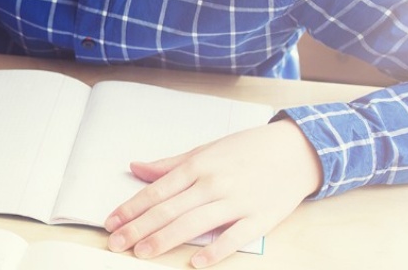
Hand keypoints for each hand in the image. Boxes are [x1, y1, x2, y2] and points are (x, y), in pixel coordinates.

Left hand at [104, 119, 322, 267]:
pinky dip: (214, 250)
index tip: (111, 222)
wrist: (296, 150)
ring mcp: (236, 202)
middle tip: (116, 243)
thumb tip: (136, 168)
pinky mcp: (259, 219)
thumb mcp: (206, 149)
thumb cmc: (247, 149)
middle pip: (169, 210)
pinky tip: (194, 262)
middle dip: (139, 228)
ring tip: (141, 253)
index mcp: (198, 165)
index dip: (131, 208)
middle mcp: (213, 183)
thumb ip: (170, 164)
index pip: (156, 191)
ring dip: (165, 240)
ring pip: (194, 224)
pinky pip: (233, 238)